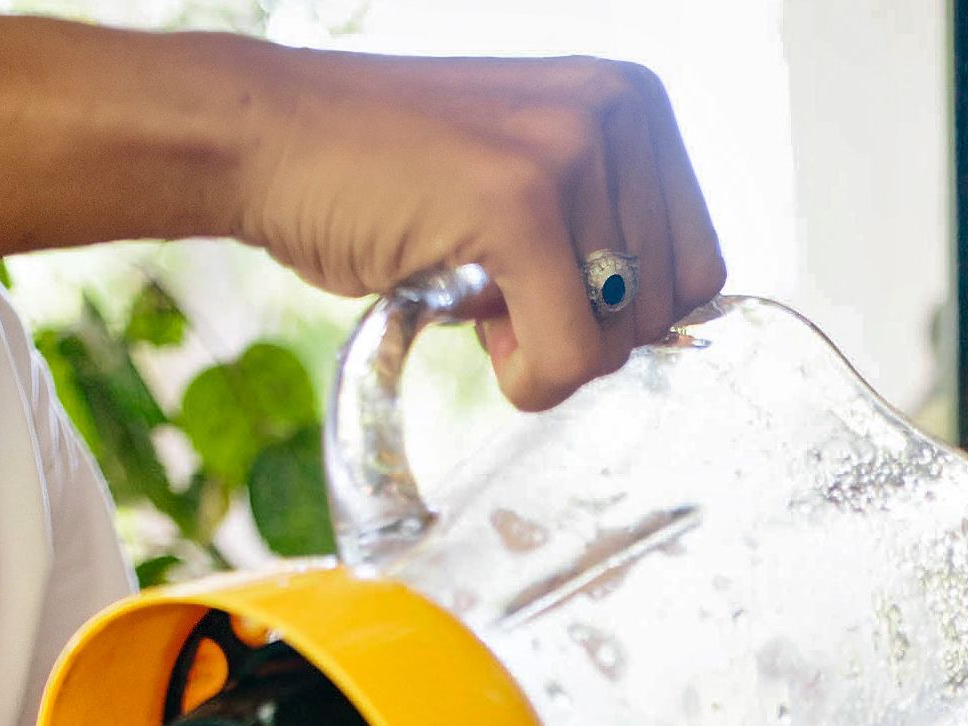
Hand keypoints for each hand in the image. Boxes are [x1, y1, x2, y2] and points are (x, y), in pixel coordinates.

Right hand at [238, 50, 725, 409]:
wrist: (267, 142)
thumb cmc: (389, 181)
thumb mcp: (532, 193)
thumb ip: (605, 240)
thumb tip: (669, 334)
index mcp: (634, 102)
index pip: (699, 273)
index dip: (619, 314)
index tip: (541, 283)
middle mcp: (619, 109)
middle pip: (668, 314)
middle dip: (583, 334)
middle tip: (501, 292)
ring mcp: (573, 149)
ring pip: (619, 345)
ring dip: (545, 354)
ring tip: (477, 289)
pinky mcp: (522, 203)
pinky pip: (570, 360)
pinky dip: (525, 380)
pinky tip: (474, 329)